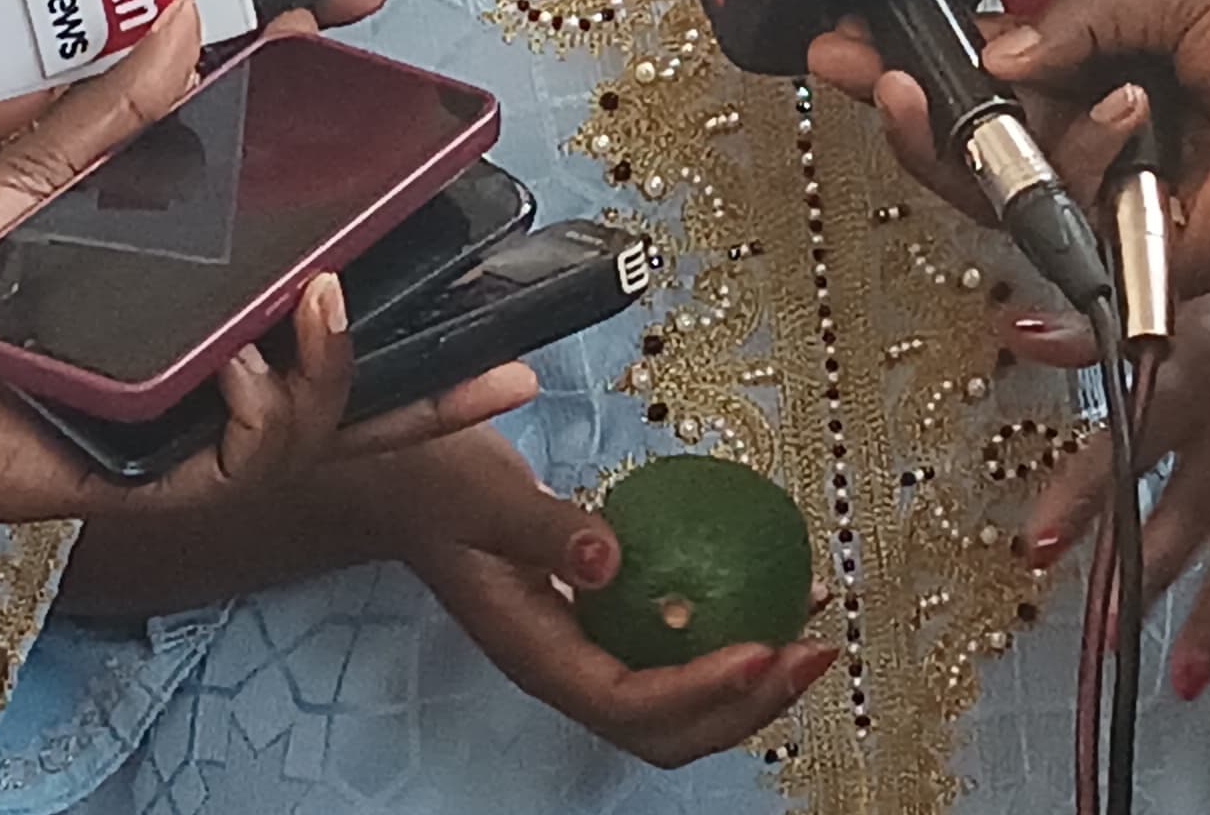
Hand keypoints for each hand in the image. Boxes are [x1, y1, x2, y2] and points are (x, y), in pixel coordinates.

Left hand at [0, 5, 538, 519]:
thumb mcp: (42, 167)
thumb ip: (122, 105)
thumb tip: (194, 14)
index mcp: (201, 305)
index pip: (324, 284)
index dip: (401, 253)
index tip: (446, 168)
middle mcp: (204, 375)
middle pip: (349, 388)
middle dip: (441, 384)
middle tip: (514, 359)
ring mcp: (172, 429)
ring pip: (301, 430)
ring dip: (337, 375)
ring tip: (330, 308)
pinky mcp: (127, 474)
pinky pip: (223, 466)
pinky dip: (257, 418)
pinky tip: (257, 373)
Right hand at [385, 428, 834, 766]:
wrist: (396, 480)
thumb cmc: (429, 481)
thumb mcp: (478, 492)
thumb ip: (542, 529)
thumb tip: (611, 559)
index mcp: (532, 651)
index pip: (624, 702)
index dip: (698, 690)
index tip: (761, 649)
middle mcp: (564, 667)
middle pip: (665, 729)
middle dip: (746, 705)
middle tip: (812, 649)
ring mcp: (584, 650)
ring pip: (678, 702)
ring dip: (752, 680)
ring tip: (813, 627)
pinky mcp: (603, 622)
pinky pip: (674, 649)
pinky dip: (731, 631)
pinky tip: (774, 586)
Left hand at [1018, 260, 1209, 708]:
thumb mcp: (1174, 308)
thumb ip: (1088, 333)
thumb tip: (1018, 330)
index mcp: (1190, 379)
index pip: (1125, 441)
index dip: (1081, 495)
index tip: (1039, 545)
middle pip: (1184, 514)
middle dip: (1143, 576)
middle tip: (1105, 632)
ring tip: (1180, 678)